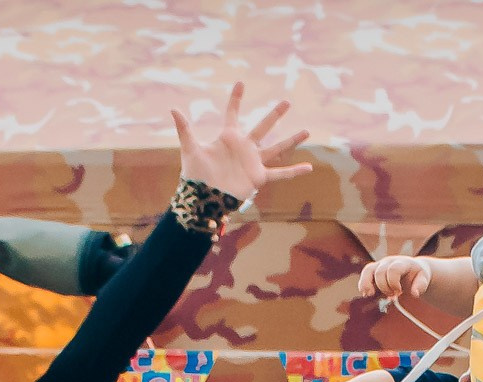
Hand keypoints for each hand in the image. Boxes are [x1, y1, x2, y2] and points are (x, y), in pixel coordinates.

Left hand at [170, 83, 310, 200]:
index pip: (233, 113)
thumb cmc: (196, 174)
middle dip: (275, 114)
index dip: (236, 98)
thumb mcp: (190, 148)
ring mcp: (254, 161)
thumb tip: (172, 108)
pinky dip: (294, 172)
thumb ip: (184, 128)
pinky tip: (309, 168)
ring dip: (292, 140)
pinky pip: (280, 173)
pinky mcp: (259, 176)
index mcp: (229, 137)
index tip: (241, 83)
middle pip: (263, 127)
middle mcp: (244, 147)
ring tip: (307, 131)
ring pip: (277, 148)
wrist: (205, 197)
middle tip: (287, 102)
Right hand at [359, 255, 430, 299]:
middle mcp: (389, 261)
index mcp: (402, 262)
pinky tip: (365, 294)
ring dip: (366, 284)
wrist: (414, 269)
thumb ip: (421, 285)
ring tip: (368, 294)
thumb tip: (415, 294)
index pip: (393, 269)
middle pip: (380, 272)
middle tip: (392, 295)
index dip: (393, 283)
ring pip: (368, 270)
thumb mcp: (424, 279)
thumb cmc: (419, 275)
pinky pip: (365, 274)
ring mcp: (381, 265)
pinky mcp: (375, 270)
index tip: (399, 292)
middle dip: (384, 286)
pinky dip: (363, 284)